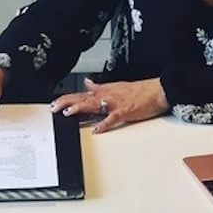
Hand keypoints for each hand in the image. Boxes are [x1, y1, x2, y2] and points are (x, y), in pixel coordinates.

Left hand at [50, 77, 168, 132]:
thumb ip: (101, 86)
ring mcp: (116, 104)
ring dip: (80, 108)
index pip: (83, 94)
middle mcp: (108, 96)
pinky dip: (104, 124)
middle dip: (68, 102)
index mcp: (106, 91)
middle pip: (84, 98)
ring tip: (67, 112)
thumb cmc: (141, 90)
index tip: (56, 102)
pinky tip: (96, 129)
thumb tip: (88, 83)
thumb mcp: (118, 85)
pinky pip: (112, 119)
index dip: (68, 98)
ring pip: (94, 105)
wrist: (158, 90)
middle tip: (54, 107)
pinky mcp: (125, 112)